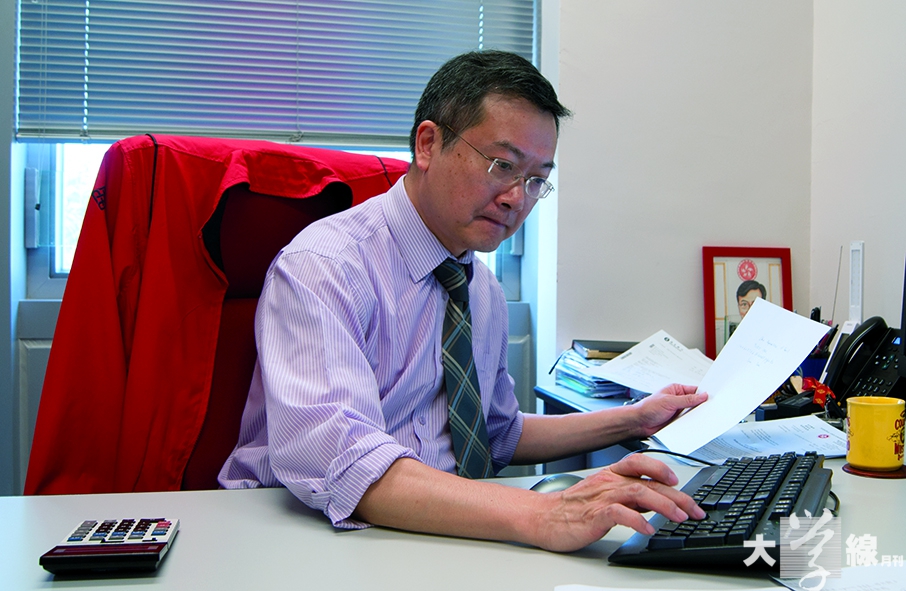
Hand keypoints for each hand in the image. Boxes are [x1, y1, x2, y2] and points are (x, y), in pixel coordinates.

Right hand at [532, 454, 705, 551]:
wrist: (544, 517)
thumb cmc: (573, 508)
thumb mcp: (605, 496)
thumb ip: (629, 495)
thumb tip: (658, 501)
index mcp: (611, 475)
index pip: (641, 463)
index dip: (662, 469)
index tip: (680, 482)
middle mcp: (609, 482)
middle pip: (649, 482)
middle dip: (677, 496)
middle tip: (695, 510)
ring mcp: (602, 497)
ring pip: (639, 492)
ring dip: (663, 505)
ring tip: (679, 517)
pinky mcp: (595, 515)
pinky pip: (620, 514)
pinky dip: (637, 521)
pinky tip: (648, 529)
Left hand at [632, 383, 707, 437]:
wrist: (639, 423)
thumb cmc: (648, 408)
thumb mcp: (669, 401)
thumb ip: (687, 399)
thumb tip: (702, 396)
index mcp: (676, 390)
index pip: (694, 390)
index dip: (704, 394)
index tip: (713, 398)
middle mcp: (678, 400)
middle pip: (695, 402)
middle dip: (701, 406)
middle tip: (711, 410)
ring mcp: (678, 411)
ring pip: (693, 413)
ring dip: (696, 416)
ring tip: (704, 418)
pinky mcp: (677, 421)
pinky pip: (688, 422)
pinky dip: (692, 424)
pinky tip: (696, 426)